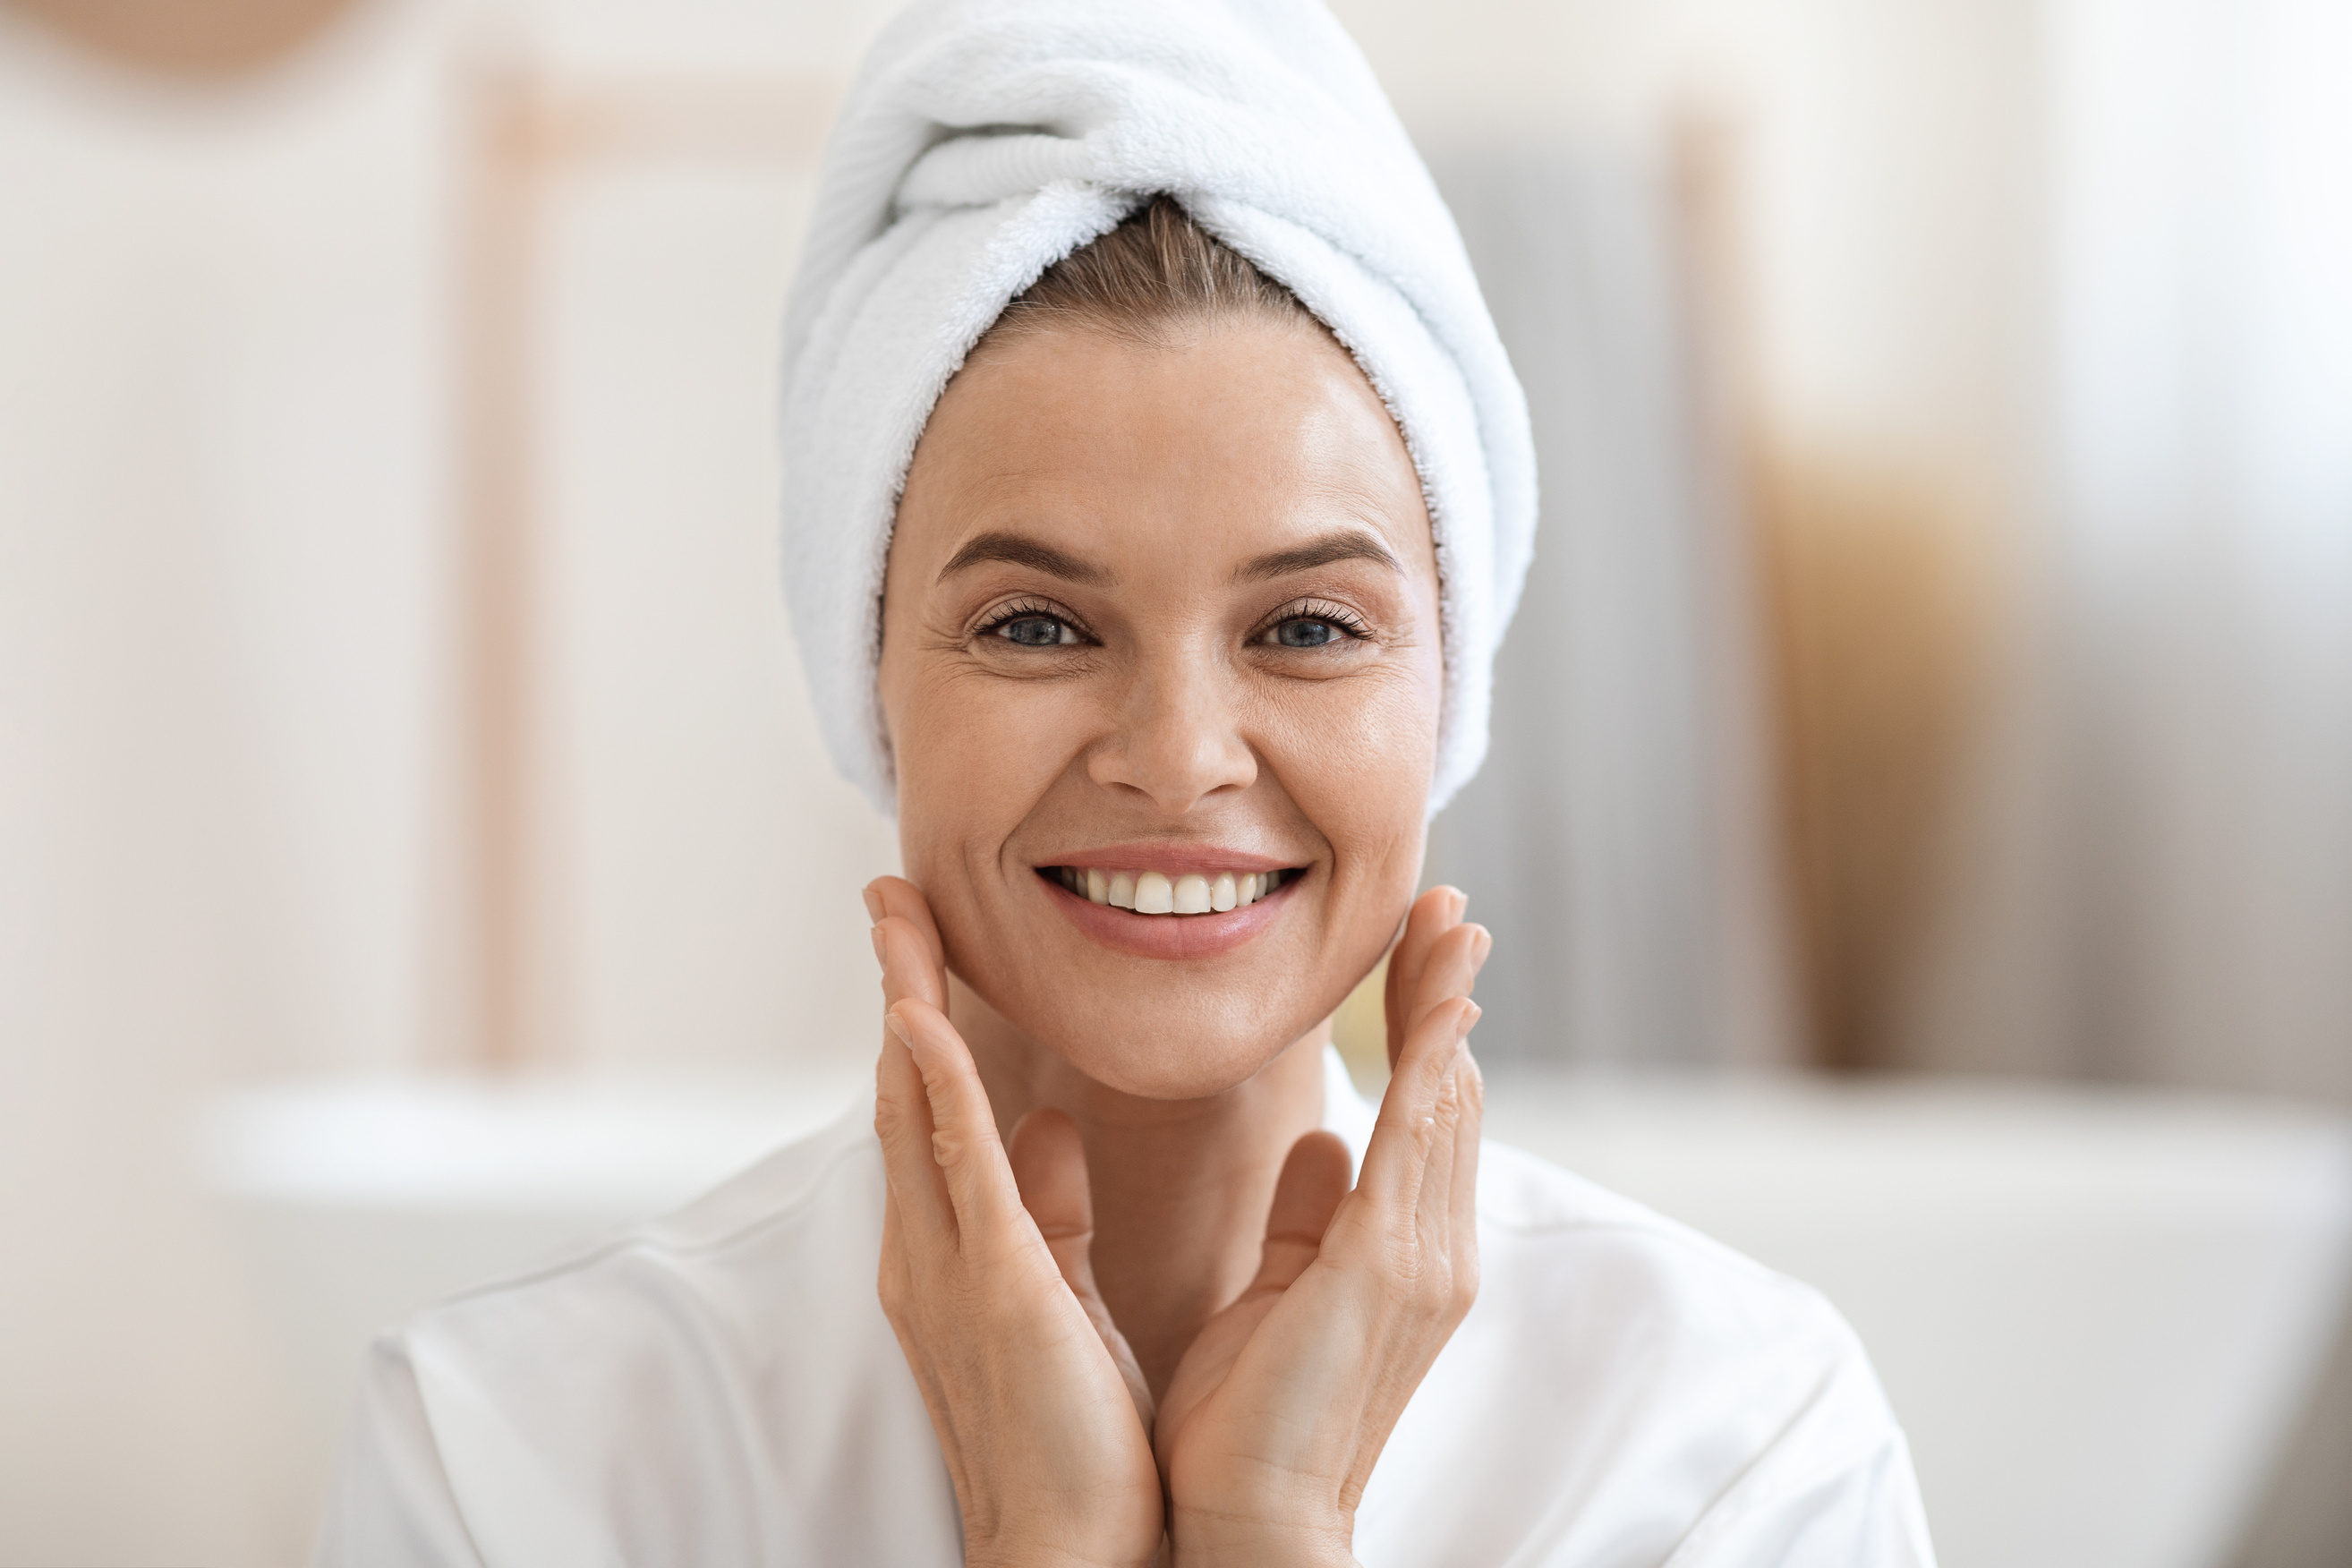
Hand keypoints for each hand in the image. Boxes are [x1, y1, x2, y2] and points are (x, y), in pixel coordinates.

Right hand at [866, 877, 1165, 1567]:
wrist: (1072, 1547)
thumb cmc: (1073, 1433)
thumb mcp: (1059, 1296)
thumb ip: (1047, 1208)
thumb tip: (1051, 1124)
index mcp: (952, 1251)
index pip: (928, 1110)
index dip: (919, 1018)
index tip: (920, 940)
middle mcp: (930, 1249)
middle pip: (902, 1090)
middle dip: (894, 987)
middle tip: (887, 894)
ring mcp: (948, 1267)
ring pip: (913, 1108)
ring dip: (903, 1003)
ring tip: (894, 916)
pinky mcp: (992, 1287)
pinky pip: (954, 1165)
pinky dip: (933, 1083)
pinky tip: (921, 1018)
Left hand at [1154, 887, 1488, 1566]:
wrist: (1247, 1516)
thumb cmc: (1249, 1416)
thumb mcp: (1278, 1286)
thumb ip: (1307, 1213)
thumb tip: (1321, 1139)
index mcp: (1400, 1248)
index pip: (1421, 1111)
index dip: (1426, 1024)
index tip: (1424, 947)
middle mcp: (1431, 1247)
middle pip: (1449, 1092)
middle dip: (1447, 993)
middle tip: (1448, 904)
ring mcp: (1421, 1261)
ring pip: (1444, 1106)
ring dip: (1447, 1008)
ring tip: (1450, 926)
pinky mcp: (1386, 1271)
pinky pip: (1415, 1149)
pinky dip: (1433, 1071)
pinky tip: (1440, 1012)